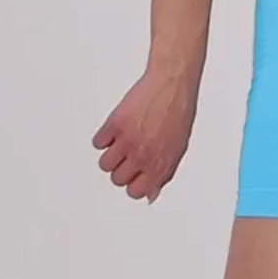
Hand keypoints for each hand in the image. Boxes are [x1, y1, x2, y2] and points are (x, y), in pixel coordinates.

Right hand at [91, 65, 198, 203]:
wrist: (172, 83)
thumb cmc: (179, 111)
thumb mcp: (178, 147)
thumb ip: (164, 173)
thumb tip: (150, 196)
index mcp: (160, 164)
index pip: (136, 192)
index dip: (134, 183)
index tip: (135, 174)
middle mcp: (143, 155)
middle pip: (117, 179)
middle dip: (123, 168)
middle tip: (130, 153)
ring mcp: (128, 140)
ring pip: (105, 164)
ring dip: (111, 154)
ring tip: (122, 140)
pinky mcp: (115, 124)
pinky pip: (98, 142)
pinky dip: (104, 137)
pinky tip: (116, 129)